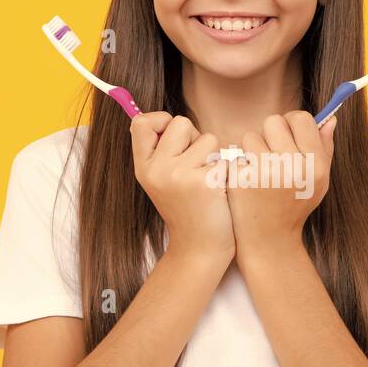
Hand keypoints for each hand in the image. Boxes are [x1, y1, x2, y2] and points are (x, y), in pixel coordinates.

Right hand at [130, 112, 234, 263]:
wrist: (200, 248)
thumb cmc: (187, 208)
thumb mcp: (161, 181)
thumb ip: (160, 151)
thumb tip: (164, 119)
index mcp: (143, 167)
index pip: (141, 122)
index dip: (161, 121)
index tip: (173, 136)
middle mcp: (156, 170)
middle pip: (181, 123)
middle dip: (195, 139)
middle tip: (196, 167)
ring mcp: (179, 176)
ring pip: (208, 138)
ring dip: (214, 156)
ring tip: (208, 181)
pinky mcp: (205, 182)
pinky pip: (224, 157)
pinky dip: (226, 172)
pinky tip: (219, 192)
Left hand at [226, 111, 336, 266]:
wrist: (269, 239)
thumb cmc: (294, 206)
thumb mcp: (319, 181)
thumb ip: (326, 149)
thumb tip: (330, 119)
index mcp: (316, 165)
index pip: (301, 118)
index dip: (290, 123)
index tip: (285, 134)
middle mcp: (294, 167)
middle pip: (273, 121)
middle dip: (269, 134)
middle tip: (270, 155)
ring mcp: (267, 173)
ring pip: (251, 135)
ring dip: (252, 149)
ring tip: (259, 171)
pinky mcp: (243, 179)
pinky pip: (236, 154)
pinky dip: (239, 165)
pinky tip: (247, 183)